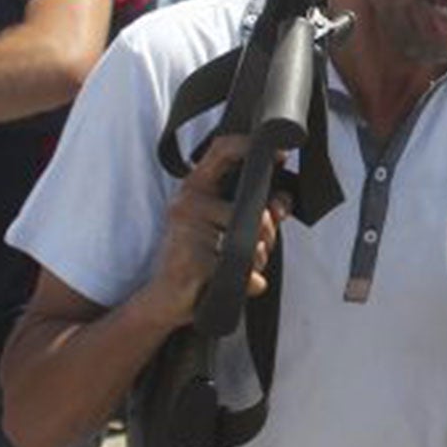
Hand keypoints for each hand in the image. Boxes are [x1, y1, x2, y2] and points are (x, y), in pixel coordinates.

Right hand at [133, 134, 290, 332]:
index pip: (221, 150)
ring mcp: (187, 229)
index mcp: (196, 187)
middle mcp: (187, 202)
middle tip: (261, 248)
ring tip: (246, 267)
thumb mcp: (226, 226)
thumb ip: (254, 210)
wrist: (166, 299)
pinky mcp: (191, 259)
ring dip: (259, 259)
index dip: (251, 146)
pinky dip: (250, 281)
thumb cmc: (200, 258)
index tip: (279, 156)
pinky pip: (241, 269)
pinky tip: (241, 282)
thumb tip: (281, 203)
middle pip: (253, 205)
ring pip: (250, 238)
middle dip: (269, 231)